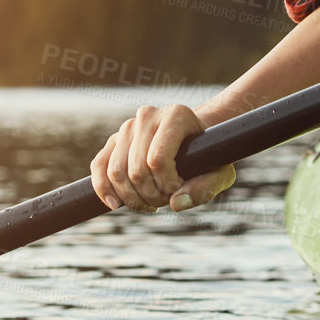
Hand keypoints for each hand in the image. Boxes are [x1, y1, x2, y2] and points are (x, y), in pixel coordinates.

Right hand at [90, 104, 235, 213]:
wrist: (194, 141)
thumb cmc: (209, 157)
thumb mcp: (220, 173)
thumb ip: (205, 188)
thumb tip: (177, 203)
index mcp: (176, 115)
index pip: (158, 159)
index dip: (166, 185)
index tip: (179, 189)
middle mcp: (148, 115)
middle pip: (136, 169)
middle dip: (150, 195)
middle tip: (166, 200)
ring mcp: (128, 126)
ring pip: (116, 172)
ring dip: (131, 198)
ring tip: (150, 202)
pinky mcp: (114, 140)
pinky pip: (99, 166)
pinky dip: (104, 189)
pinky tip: (115, 204)